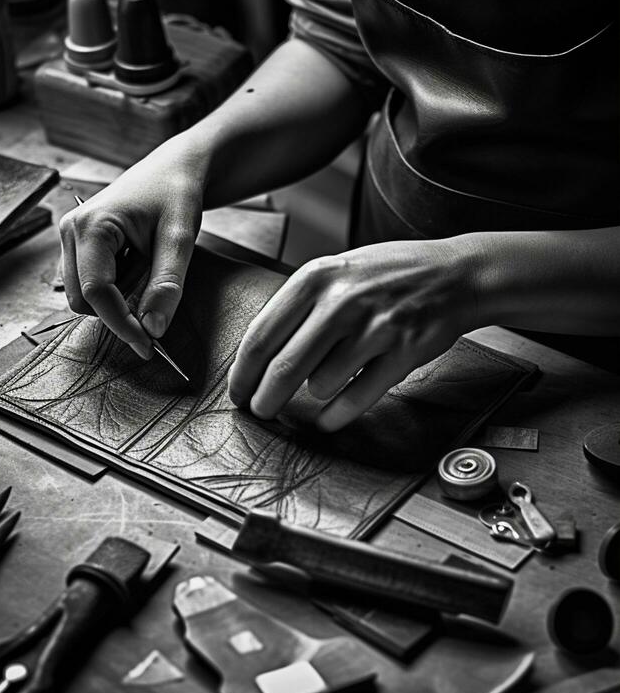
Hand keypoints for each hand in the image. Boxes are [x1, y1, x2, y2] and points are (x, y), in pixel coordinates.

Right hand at [59, 142, 207, 357]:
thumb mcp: (179, 239)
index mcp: (91, 226)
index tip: (148, 345)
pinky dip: (113, 286)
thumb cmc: (176, 194)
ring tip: (145, 264)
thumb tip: (153, 330)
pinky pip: (86, 283)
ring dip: (117, 295)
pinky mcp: (75, 245)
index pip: (95, 292)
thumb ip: (166, 285)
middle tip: (156, 292)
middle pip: (82, 300)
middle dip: (118, 308)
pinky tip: (134, 262)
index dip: (121, 323)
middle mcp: (70, 231)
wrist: (172, 169)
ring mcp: (69, 238)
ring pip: (82, 296)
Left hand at [227, 238, 478, 430]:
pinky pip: (358, 397)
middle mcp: (343, 300)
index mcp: (316, 277)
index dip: (243, 373)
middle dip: (266, 398)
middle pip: (285, 367)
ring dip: (315, 395)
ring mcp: (377, 326)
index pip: (261, 336)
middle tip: (261, 411)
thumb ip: (297, 307)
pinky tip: (328, 419)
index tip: (237, 393)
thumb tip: (254, 359)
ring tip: (322, 385)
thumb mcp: (335, 273)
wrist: (456, 273)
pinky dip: (337, 415)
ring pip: (321, 384)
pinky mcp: (405, 351)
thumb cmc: (386, 277)